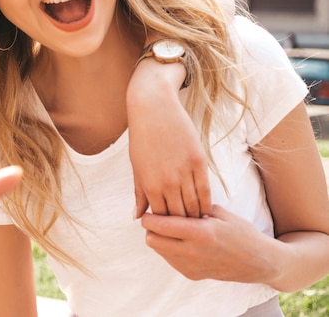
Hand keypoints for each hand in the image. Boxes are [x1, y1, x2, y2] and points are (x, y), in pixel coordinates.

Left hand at [127, 57, 210, 217]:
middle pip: (180, 215)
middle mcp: (168, 182)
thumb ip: (139, 193)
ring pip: (194, 205)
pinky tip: (207, 211)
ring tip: (199, 226)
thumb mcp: (136, 167)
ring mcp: (185, 172)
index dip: (168, 227)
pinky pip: (206, 190)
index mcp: (150, 185)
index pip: (162, 217)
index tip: (173, 233)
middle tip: (189, 235)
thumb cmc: (142, 138)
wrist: (154, 109)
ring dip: (196, 218)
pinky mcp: (199, 162)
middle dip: (183, 227)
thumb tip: (137, 217)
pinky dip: (206, 203)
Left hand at [141, 205, 276, 282]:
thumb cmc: (241, 232)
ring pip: (158, 250)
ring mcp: (191, 266)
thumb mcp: (220, 212)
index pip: (159, 225)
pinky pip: (169, 259)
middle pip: (152, 240)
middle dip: (151, 228)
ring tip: (173, 228)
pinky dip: (169, 248)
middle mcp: (192, 252)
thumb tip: (171, 199)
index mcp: (199, 232)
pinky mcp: (192, 275)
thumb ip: (193, 206)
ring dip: (159, 238)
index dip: (150, 216)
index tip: (152, 208)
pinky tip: (182, 240)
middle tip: (160, 218)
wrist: (259, 262)